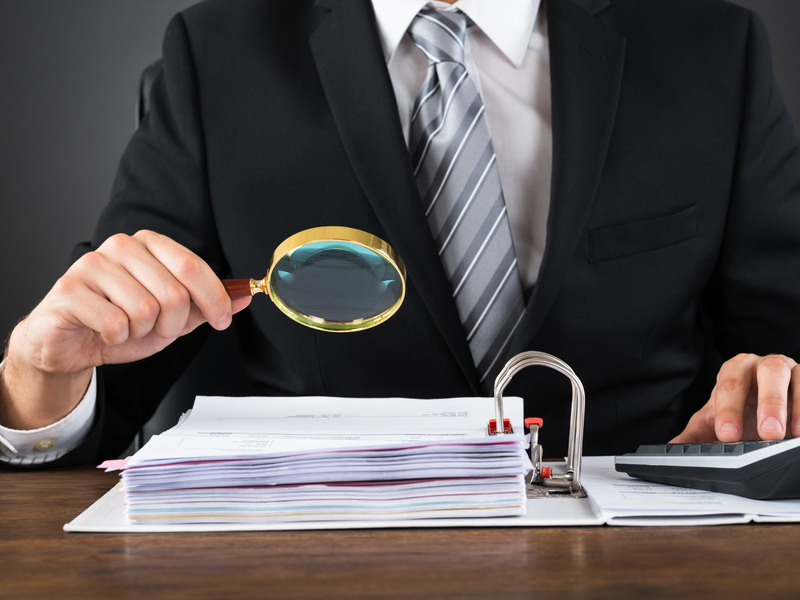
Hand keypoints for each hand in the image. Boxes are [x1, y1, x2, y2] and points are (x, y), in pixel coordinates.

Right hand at [0, 230, 250, 428]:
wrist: (69, 344)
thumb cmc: (119, 324)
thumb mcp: (172, 317)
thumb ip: (204, 305)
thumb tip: (243, 296)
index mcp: (148, 244)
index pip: (192, 265)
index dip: (214, 298)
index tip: (221, 320)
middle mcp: (120, 246)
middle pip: (173, 292)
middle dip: (174, 324)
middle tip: (158, 329)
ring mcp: (92, 265)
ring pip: (146, 309)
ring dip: (143, 331)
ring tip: (128, 328)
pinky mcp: (69, 289)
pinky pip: (116, 322)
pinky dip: (117, 337)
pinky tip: (105, 331)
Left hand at [672, 353, 799, 443]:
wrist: (766, 404)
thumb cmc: (740, 409)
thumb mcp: (715, 421)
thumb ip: (695, 434)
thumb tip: (672, 449)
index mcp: (735, 370)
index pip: (730, 384)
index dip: (728, 410)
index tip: (728, 435)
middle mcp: (763, 364)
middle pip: (767, 372)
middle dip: (769, 404)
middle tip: (768, 434)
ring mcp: (791, 370)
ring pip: (795, 376)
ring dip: (795, 405)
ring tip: (790, 435)